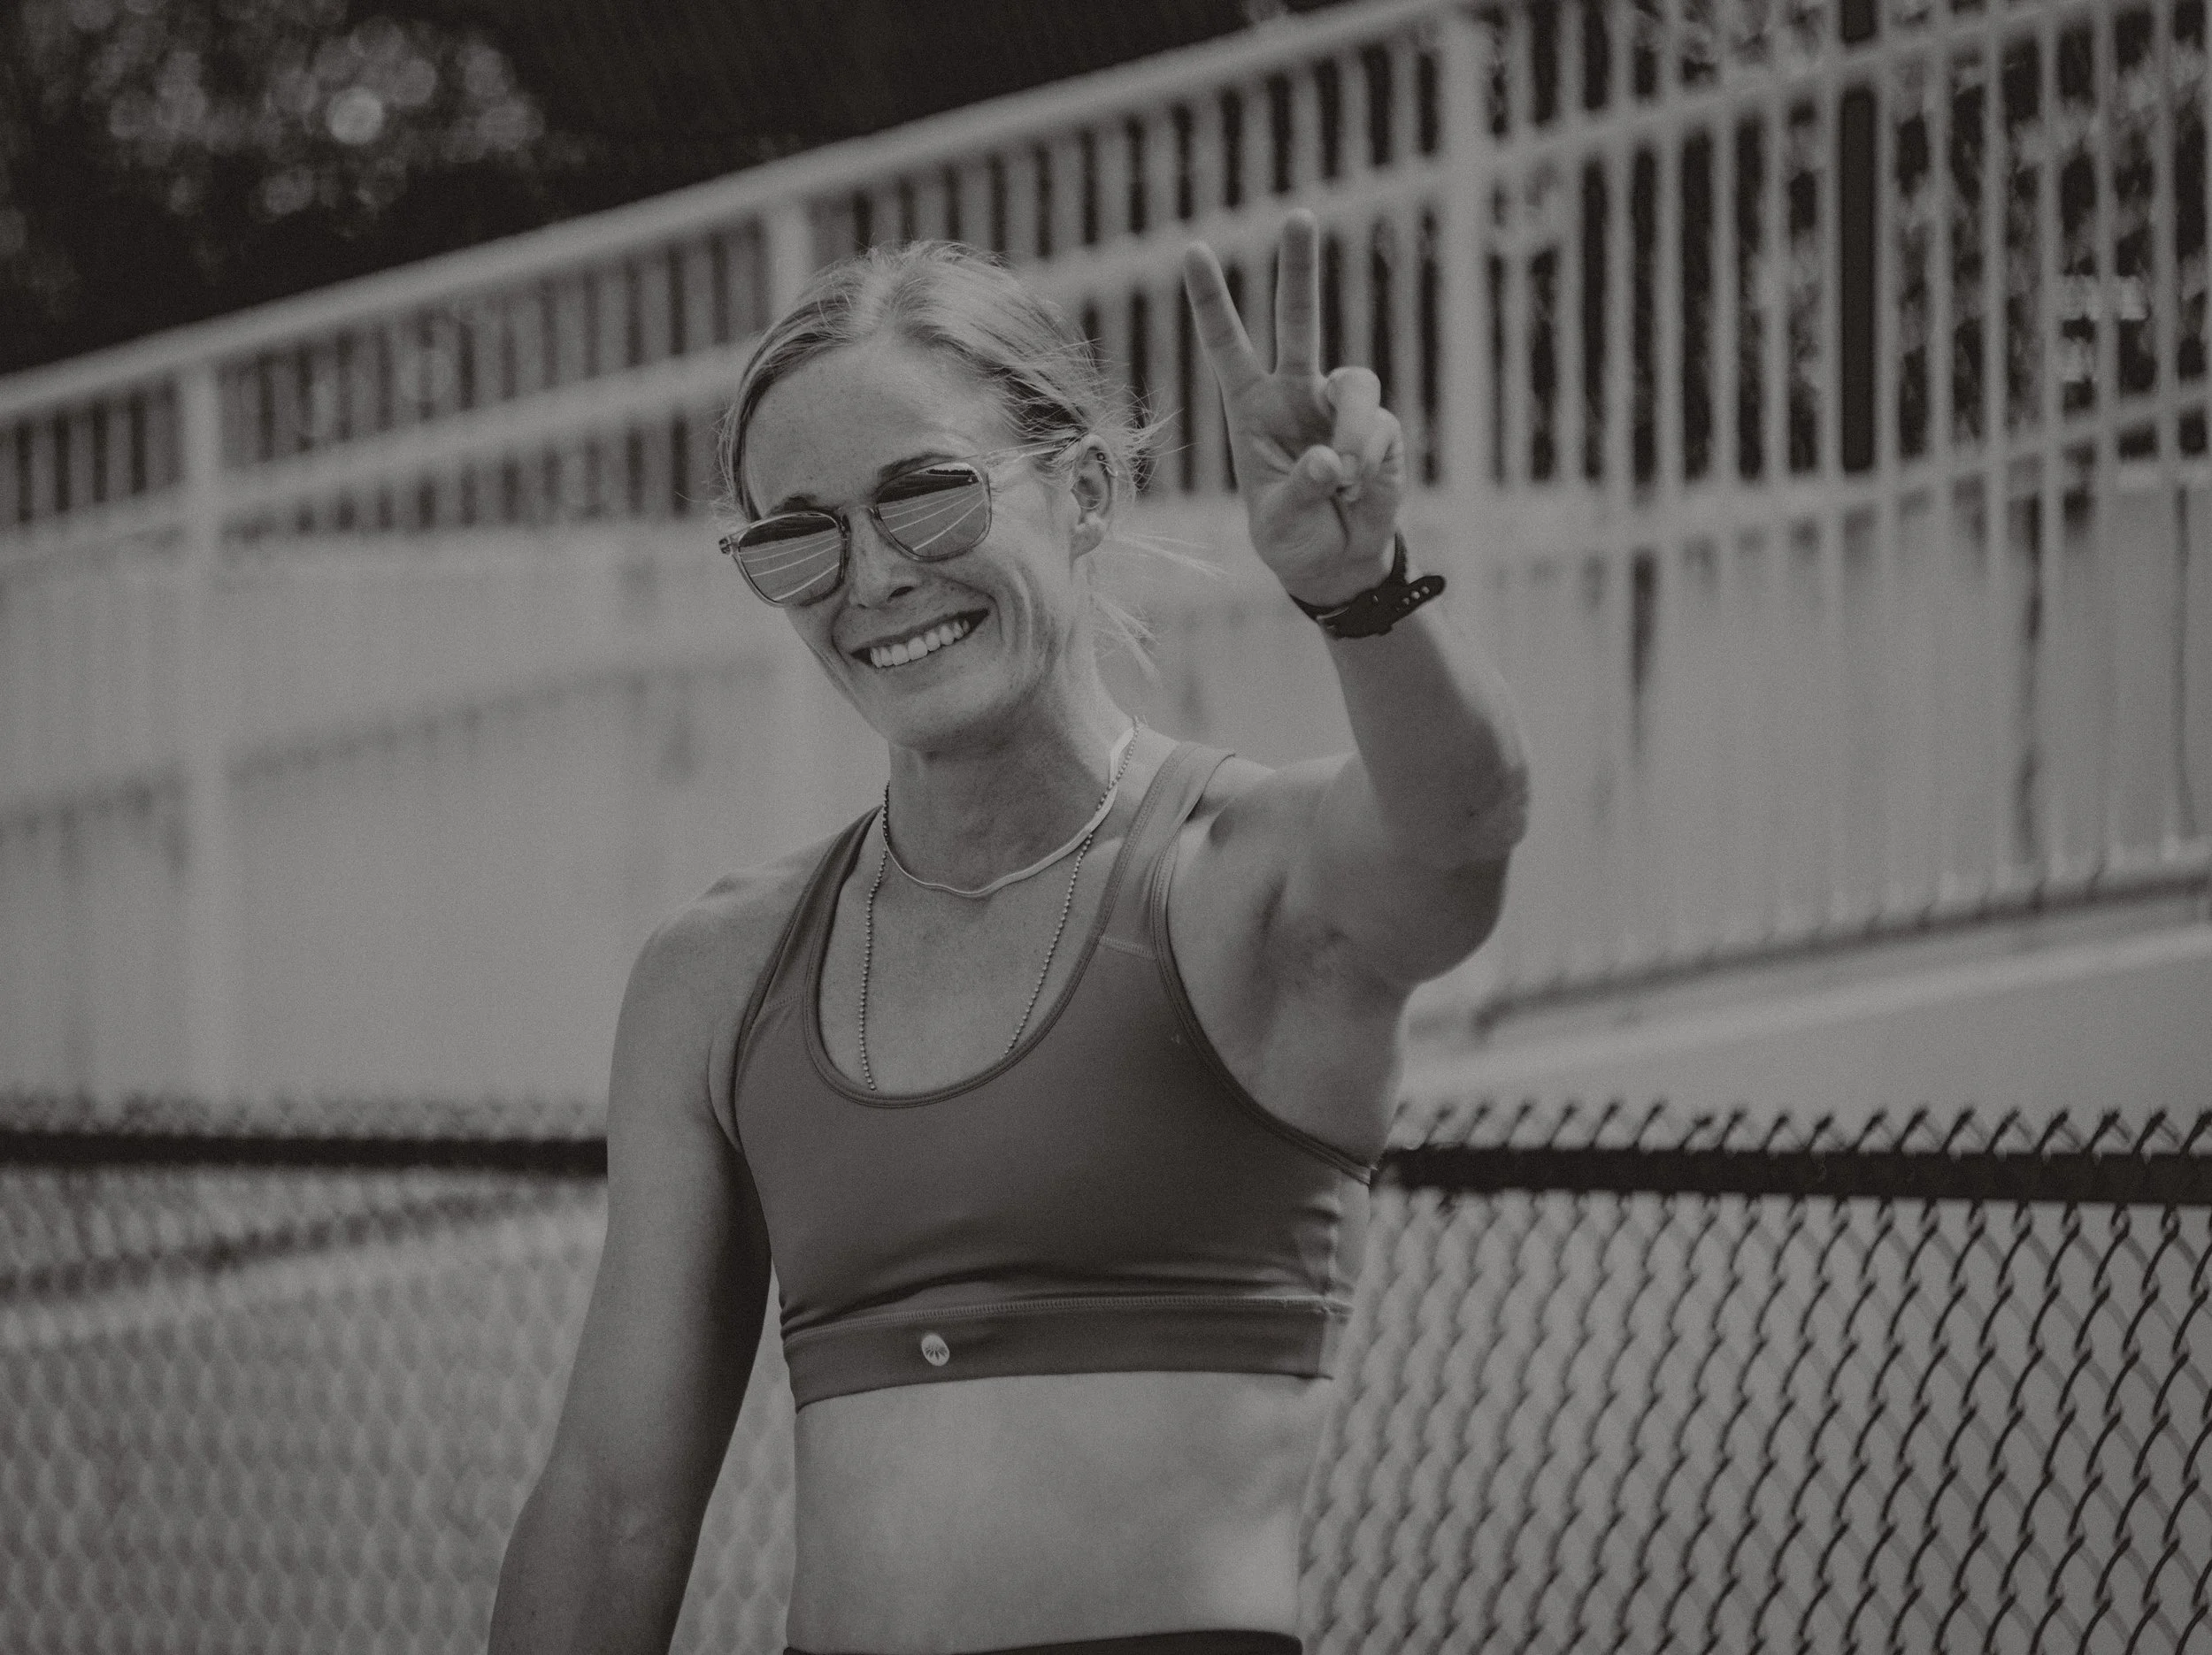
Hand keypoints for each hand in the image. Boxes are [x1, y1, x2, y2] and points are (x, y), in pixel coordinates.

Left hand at [1182, 210, 1403, 607]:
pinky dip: (1370, 465)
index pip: (1228, 346)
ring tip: (1344, 480)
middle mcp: (1296, 395)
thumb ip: (1299, 487)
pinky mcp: (1381, 428)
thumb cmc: (1291, 538)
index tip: (1193, 251)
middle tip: (1297, 216)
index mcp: (1251, 409)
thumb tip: (1330, 458)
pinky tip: (1356, 492)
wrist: (1337, 563)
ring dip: (1352, 432)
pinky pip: (1381, 430)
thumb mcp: (1277, 522)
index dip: (1212, 300)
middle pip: (1298, 320)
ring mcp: (1339, 407)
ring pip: (1355, 384)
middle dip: (1299, 269)